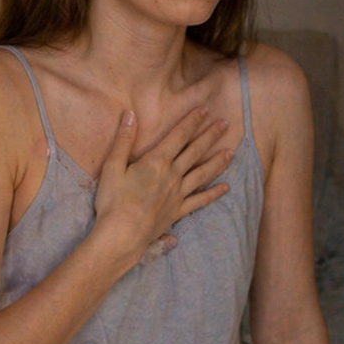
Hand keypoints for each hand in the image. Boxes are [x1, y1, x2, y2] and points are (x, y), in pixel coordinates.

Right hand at [93, 106, 233, 264]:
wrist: (122, 234)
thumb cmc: (113, 201)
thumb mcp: (112, 166)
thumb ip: (124, 140)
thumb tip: (130, 114)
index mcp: (157, 162)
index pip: (179, 136)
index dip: (192, 121)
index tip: (205, 109)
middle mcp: (172, 175)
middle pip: (195, 151)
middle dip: (210, 135)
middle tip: (225, 123)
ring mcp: (177, 194)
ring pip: (202, 174)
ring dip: (217, 161)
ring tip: (231, 152)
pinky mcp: (177, 211)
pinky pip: (200, 201)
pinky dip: (214, 194)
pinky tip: (225, 188)